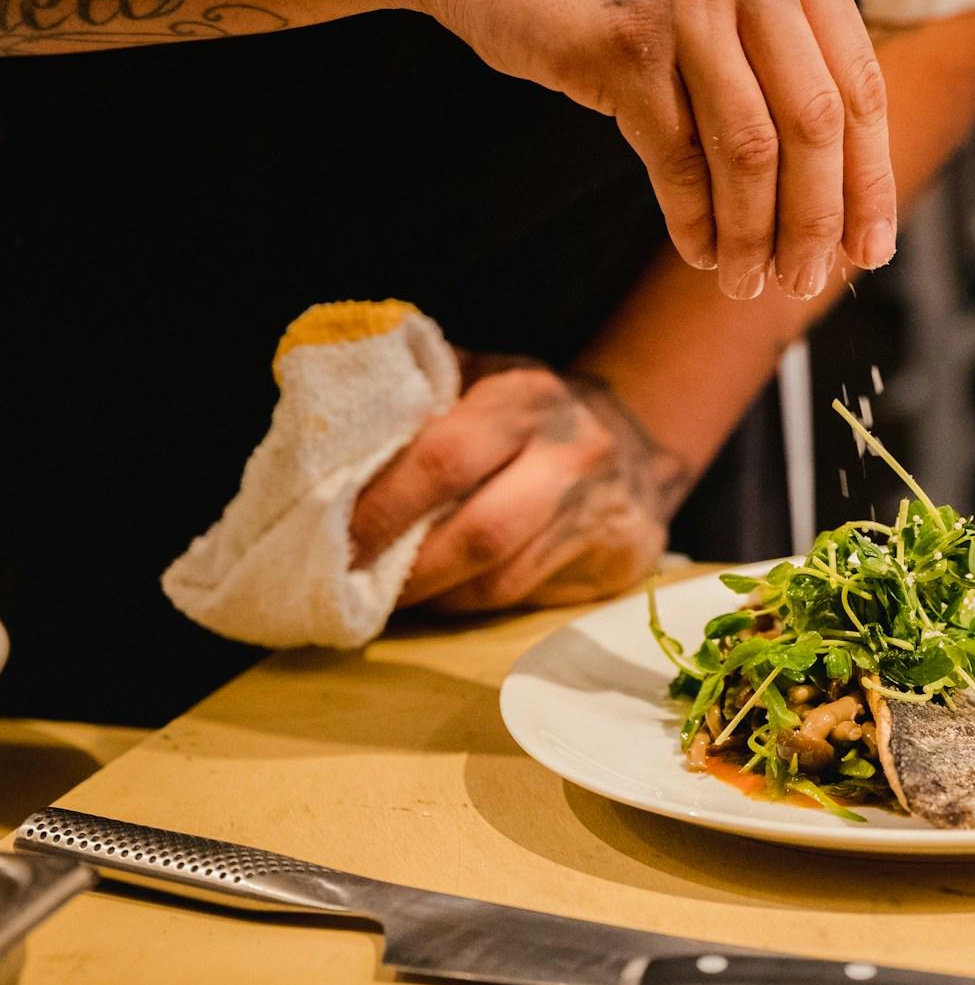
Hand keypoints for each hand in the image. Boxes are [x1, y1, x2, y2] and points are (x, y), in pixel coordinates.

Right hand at [326, 0, 896, 299]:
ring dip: (754, 235)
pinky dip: (694, 219)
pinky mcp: (625, 41)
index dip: (869, 182)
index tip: (868, 251)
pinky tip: (696, 251)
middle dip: (818, 222)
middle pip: (817, 124)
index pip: (859, 84)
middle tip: (806, 282)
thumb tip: (829, 177)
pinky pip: (680, 158)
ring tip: (746, 283)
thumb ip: (775, 38)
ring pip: (753, 151)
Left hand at [349, 358, 689, 611]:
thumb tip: (324, 438)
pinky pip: (525, 600)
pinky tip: (436, 600)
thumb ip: (418, 398)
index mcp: (527, 398)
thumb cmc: (531, 413)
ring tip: (381, 601)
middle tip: (348, 587)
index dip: (384, 507)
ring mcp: (599, 514)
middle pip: (479, 533)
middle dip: (405, 571)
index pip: (446, 458)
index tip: (333, 538)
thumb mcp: (482, 378)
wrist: (639, 443)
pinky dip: (467, 607)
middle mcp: (572, 455)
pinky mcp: (616, 563)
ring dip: (432, 598)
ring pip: (500, 582)